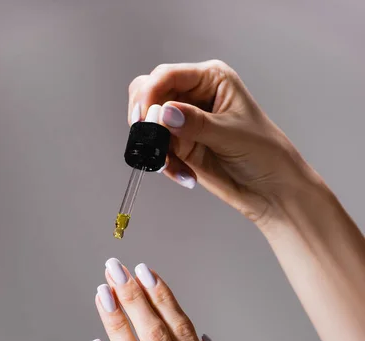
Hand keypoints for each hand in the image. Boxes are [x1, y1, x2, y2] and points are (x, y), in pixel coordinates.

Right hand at [128, 59, 321, 228]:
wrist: (272, 190)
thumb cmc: (265, 153)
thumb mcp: (231, 134)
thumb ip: (195, 123)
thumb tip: (163, 113)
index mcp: (211, 79)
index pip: (168, 75)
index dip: (151, 93)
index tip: (145, 117)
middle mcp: (195, 96)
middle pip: (149, 94)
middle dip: (145, 118)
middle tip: (149, 139)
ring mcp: (186, 123)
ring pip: (150, 125)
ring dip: (154, 146)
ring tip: (171, 166)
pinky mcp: (182, 147)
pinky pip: (158, 150)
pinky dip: (164, 163)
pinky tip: (184, 175)